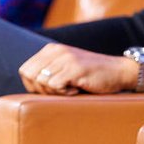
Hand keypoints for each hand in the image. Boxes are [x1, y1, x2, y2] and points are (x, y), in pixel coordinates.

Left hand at [18, 42, 139, 94]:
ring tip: (70, 89)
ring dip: (54, 92)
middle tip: (59, 91)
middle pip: (30, 76)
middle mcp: (56, 51)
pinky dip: (64, 93)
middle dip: (40, 89)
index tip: (50, 89)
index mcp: (51, 50)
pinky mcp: (75, 68)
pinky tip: (76, 90)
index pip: (25, 70)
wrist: (118, 71)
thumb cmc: (91, 75)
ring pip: (42, 81)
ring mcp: (66, 58)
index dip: (33, 85)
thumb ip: (48, 72)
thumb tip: (29, 86)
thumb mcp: (65, 68)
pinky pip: (55, 86)